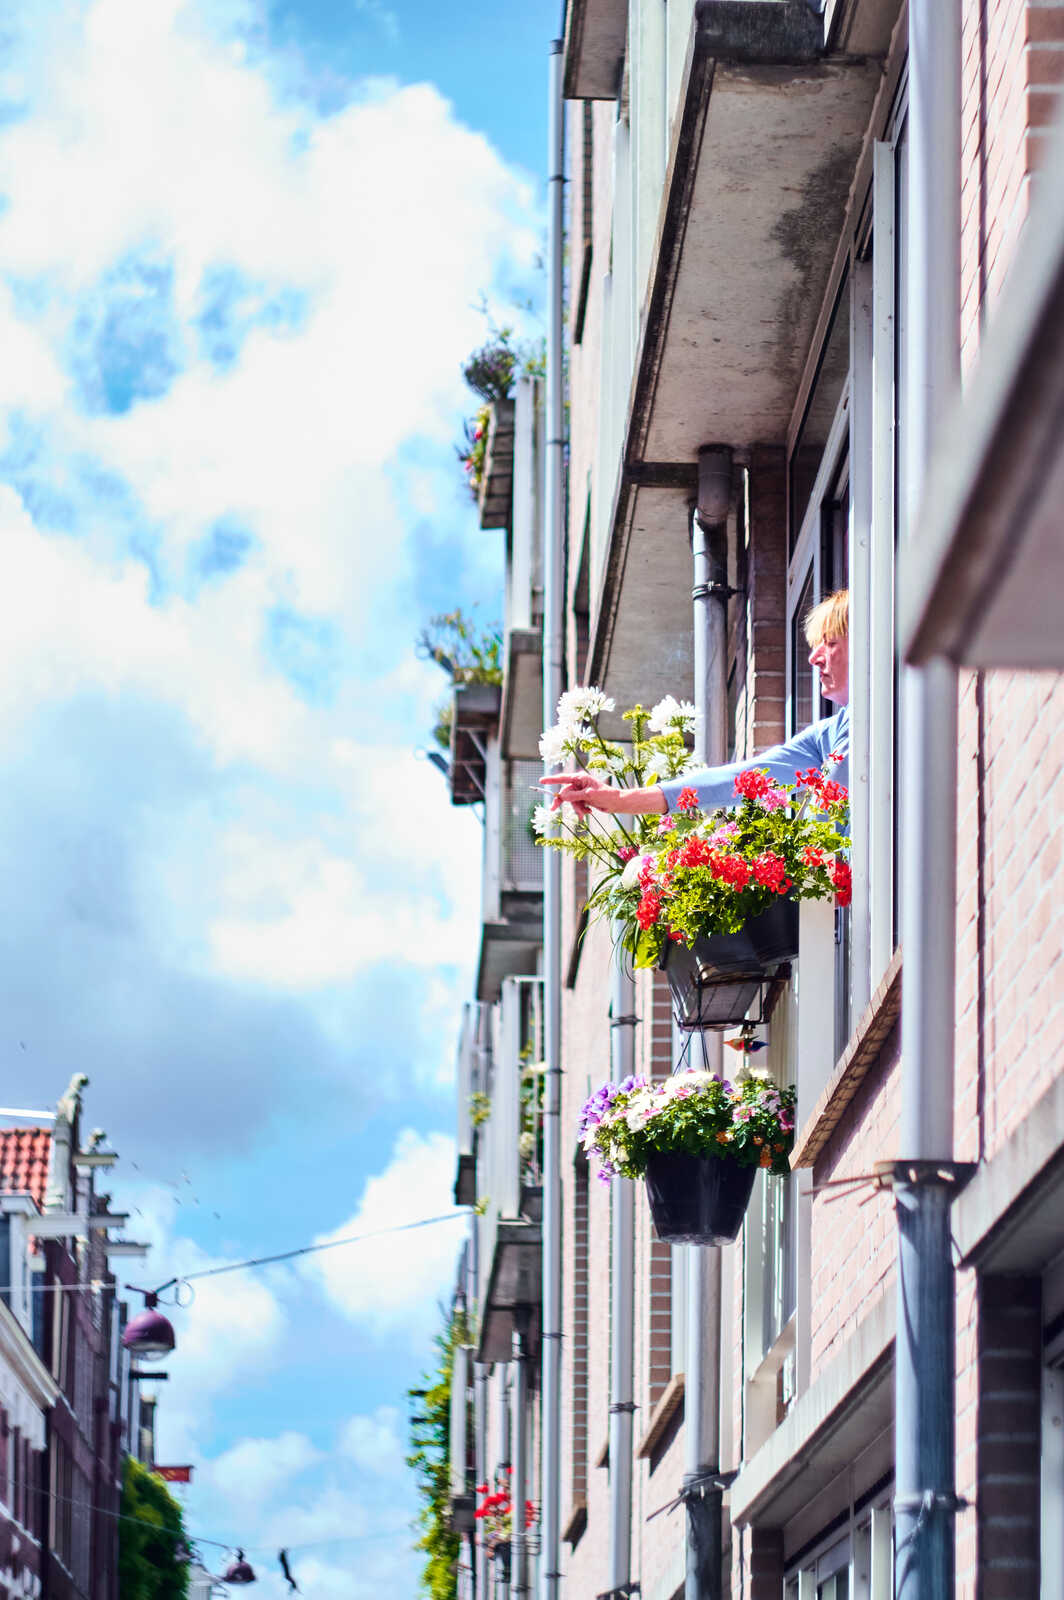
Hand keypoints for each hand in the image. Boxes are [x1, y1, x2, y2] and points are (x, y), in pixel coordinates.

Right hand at [538, 773, 666, 816]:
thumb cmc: (606, 795)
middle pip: (564, 792)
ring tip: (584, 814)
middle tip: (553, 809)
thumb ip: (575, 795)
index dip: (551, 780)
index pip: (563, 778)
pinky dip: (581, 810)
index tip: (541, 780)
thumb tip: (562, 796)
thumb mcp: (589, 795)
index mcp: (581, 778)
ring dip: (576, 809)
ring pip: (570, 801)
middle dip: (563, 802)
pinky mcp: (584, 799)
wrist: (616, 804)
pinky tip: (588, 812)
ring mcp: (581, 792)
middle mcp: (579, 784)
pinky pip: (576, 805)